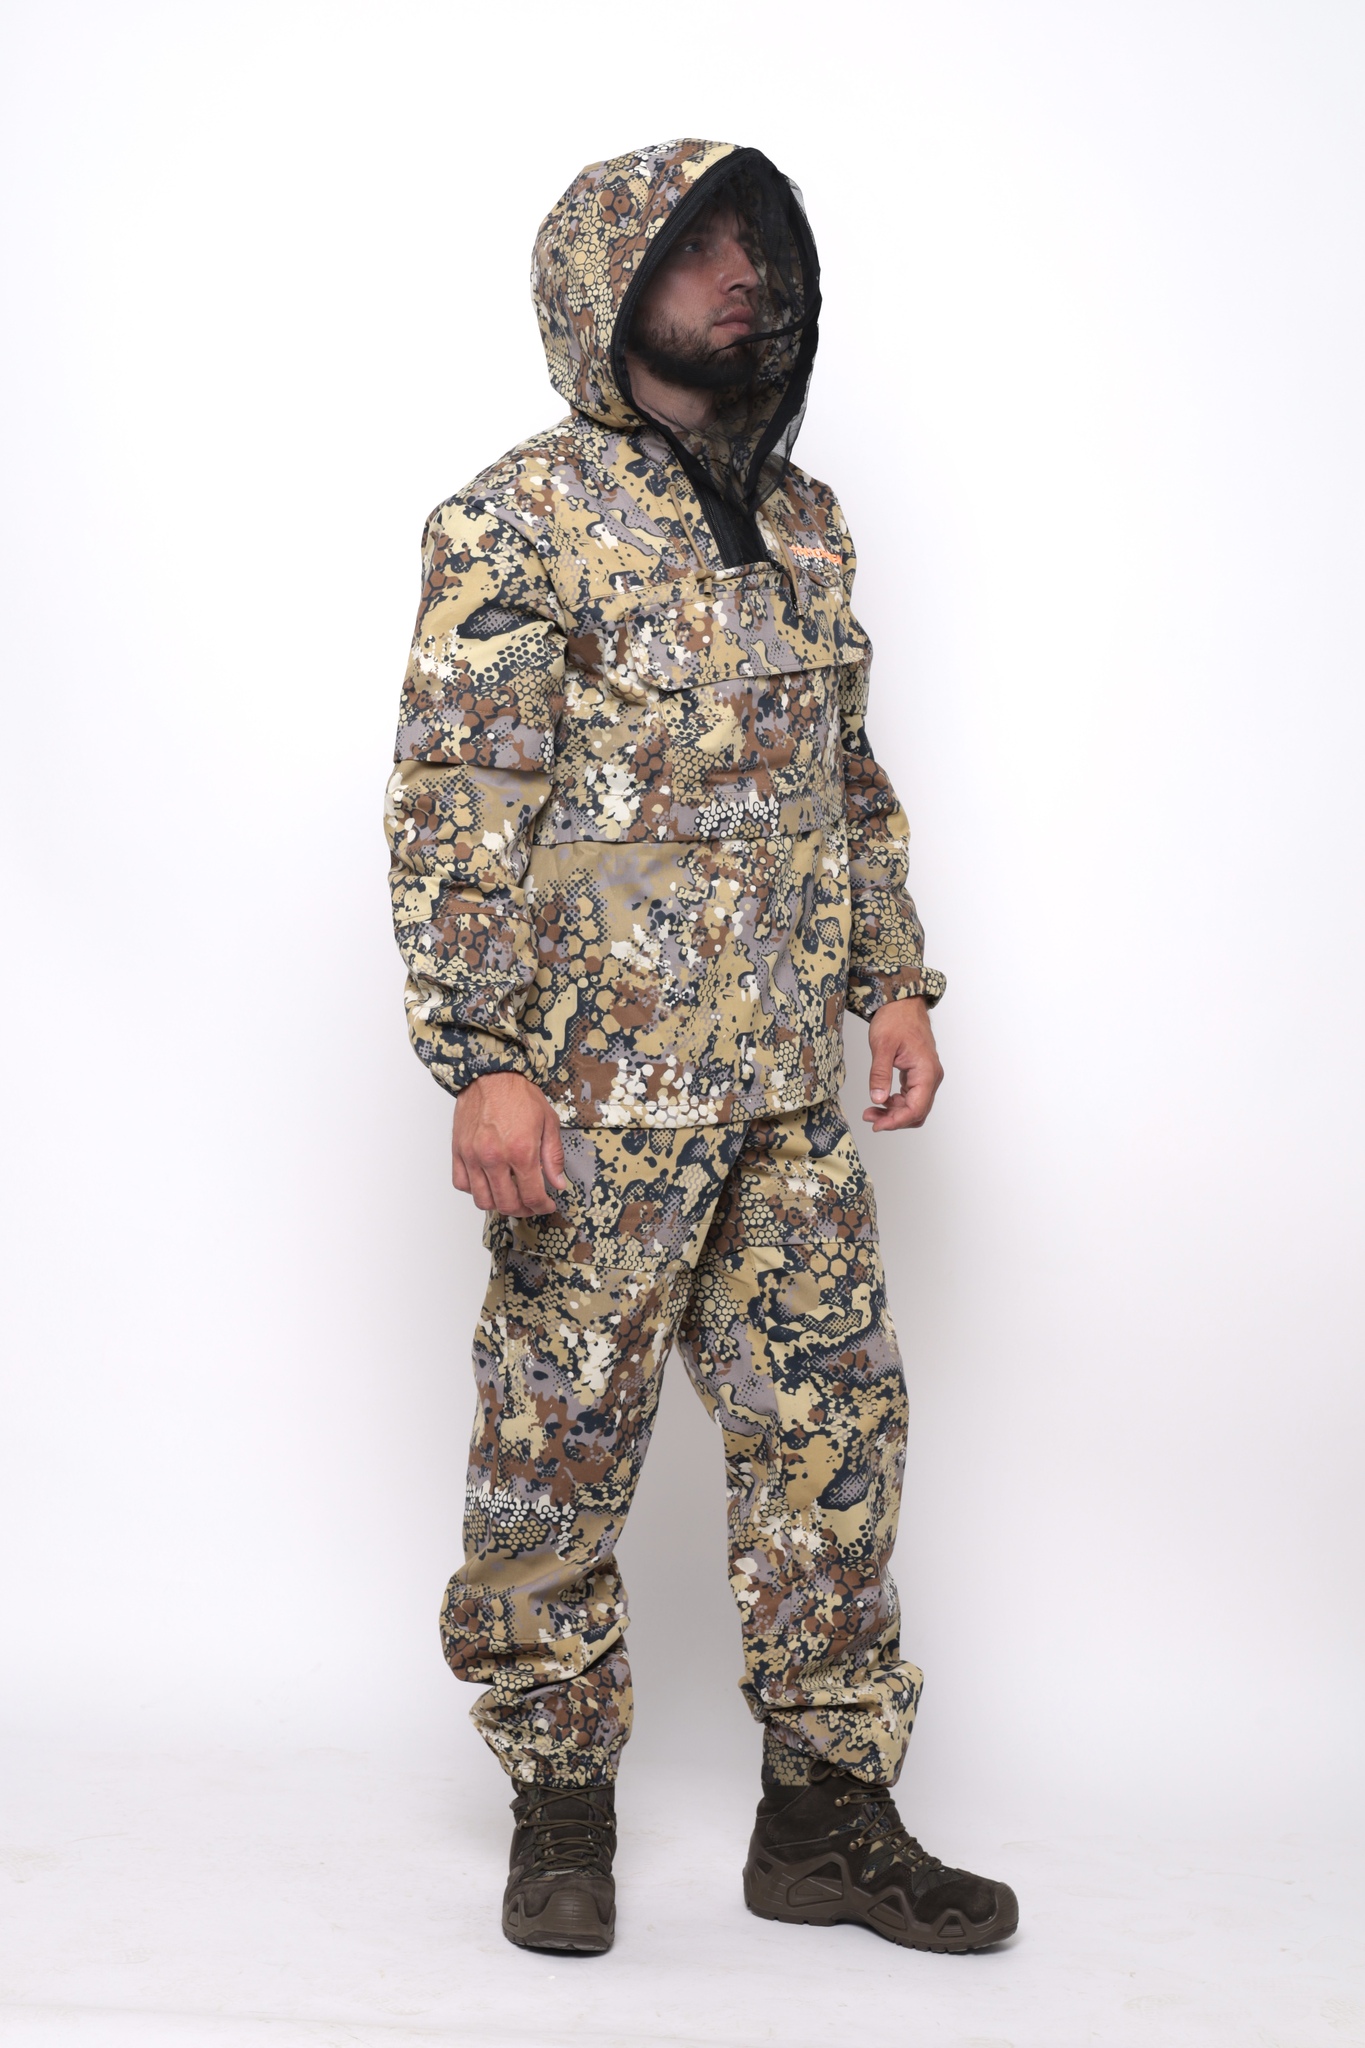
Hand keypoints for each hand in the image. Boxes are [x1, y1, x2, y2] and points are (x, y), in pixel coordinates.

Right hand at [451, 1072, 569, 1216]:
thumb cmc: (519, 1095)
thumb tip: (557, 1184)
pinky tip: (488, 1182)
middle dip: (523, 1210)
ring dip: (498, 1204)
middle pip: (507, 1204)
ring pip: (482, 1200)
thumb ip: (553, 1157)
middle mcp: (494, 1158)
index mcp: (520, 1151)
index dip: (542, 1207)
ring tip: (510, 1197)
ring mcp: (473, 1156)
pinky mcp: (458, 1152)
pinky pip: (462, 1184)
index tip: (546, 1205)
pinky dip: (475, 1190)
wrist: (491, 1075)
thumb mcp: (548, 1122)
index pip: (531, 1196)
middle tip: (531, 1204)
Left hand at [863, 998, 943, 1132]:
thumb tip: (878, 1099)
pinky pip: (911, 1097)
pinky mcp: (919, 1074)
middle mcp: (931, 1077)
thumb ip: (880, 1074)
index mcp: (926, 1071)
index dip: (896, 1121)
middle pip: (917, 1112)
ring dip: (894, 1113)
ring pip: (914, 1107)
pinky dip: (896, 1103)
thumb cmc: (896, 1018)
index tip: (877, 1125)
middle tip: (870, 1117)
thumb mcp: (882, 1046)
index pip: (916, 1109)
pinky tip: (880, 1100)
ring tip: (871, 1111)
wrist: (902, 1003)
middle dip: (894, 1120)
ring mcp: (926, 1076)